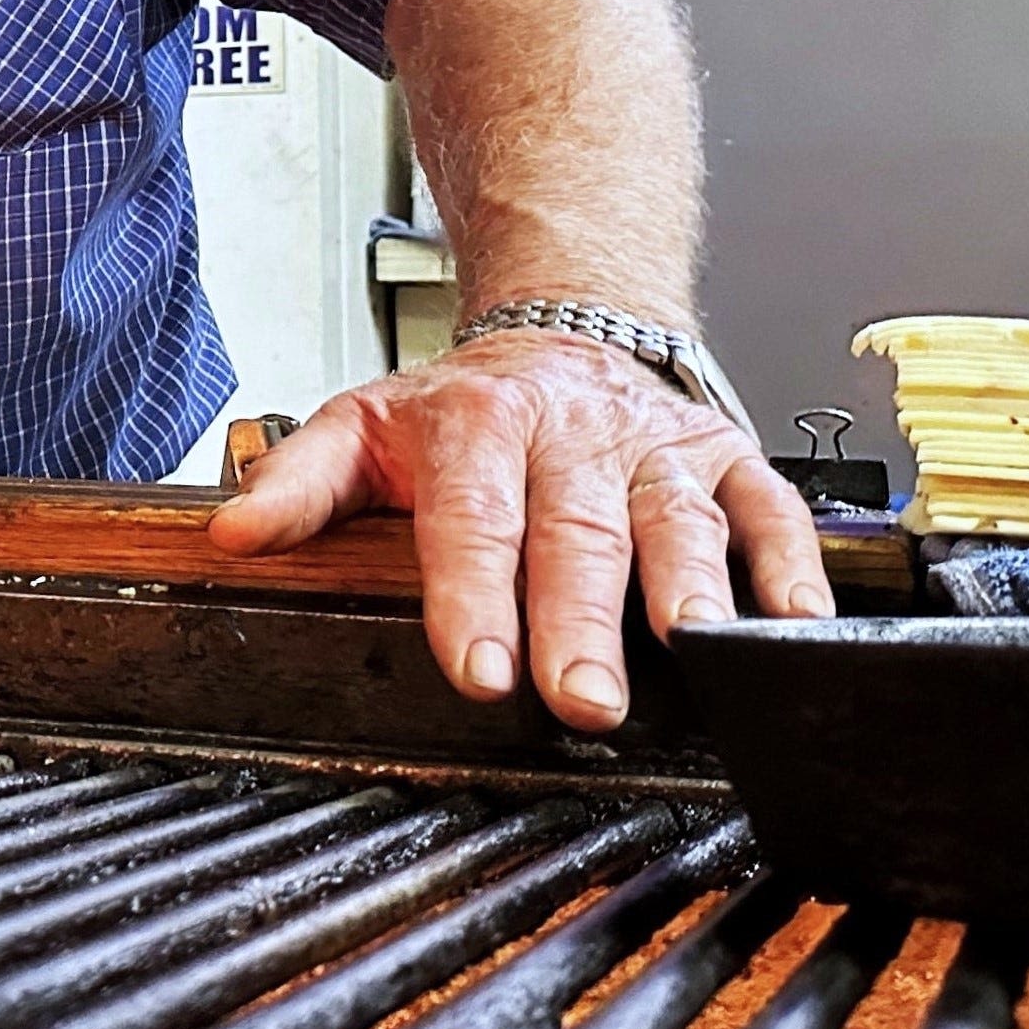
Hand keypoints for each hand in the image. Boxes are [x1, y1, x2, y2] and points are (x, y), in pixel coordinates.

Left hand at [207, 333, 835, 730]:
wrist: (561, 330)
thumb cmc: (461, 406)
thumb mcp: (361, 425)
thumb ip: (298, 484)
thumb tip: (234, 535)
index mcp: (476, 423)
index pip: (470, 517)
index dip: (472, 596)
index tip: (476, 668)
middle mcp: (571, 431)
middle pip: (575, 532)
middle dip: (578, 619)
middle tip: (581, 698)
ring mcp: (655, 446)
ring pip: (675, 519)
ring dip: (690, 588)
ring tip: (696, 650)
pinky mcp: (726, 458)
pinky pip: (769, 508)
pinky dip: (790, 563)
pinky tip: (794, 620)